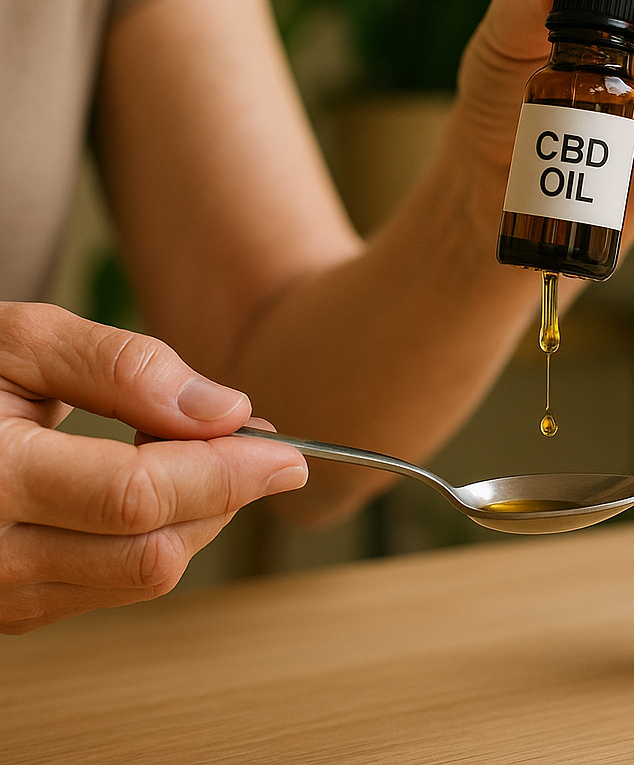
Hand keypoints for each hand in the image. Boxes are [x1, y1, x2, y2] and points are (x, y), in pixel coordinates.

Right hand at [0, 302, 306, 633]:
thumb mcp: (20, 341)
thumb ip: (122, 368)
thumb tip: (225, 410)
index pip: (137, 495)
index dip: (227, 473)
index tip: (288, 450)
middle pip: (151, 549)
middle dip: (225, 496)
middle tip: (258, 442)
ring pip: (140, 576)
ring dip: (198, 516)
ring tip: (204, 452)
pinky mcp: (7, 610)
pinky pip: (111, 587)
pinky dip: (158, 538)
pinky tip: (161, 486)